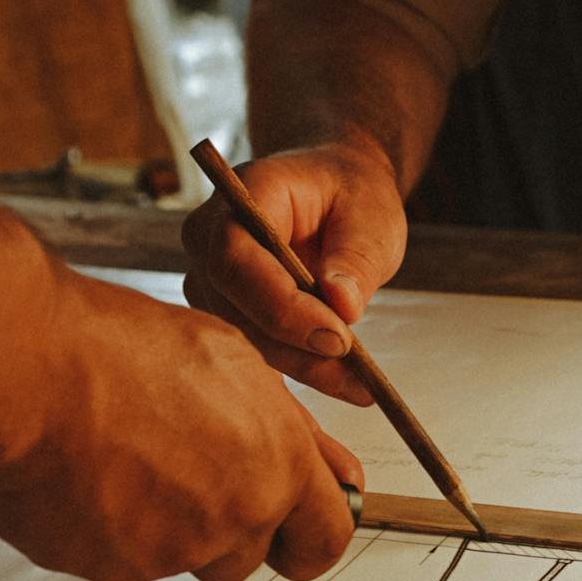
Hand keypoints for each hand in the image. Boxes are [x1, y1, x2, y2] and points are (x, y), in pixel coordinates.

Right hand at [0, 271, 361, 580]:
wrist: (19, 366)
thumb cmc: (113, 348)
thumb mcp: (232, 364)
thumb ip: (287, 431)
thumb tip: (332, 472)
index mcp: (276, 465)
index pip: (328, 538)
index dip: (312, 537)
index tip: (300, 532)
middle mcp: (231, 516)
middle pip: (251, 554)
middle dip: (230, 526)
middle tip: (189, 470)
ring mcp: (168, 551)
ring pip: (186, 559)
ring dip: (171, 528)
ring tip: (131, 459)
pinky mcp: (106, 568)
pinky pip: (124, 561)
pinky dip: (113, 530)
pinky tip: (91, 473)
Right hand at [180, 138, 406, 403]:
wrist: (339, 194)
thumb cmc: (352, 194)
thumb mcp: (371, 215)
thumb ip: (356, 256)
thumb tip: (342, 305)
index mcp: (244, 194)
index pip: (236, 258)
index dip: (281, 306)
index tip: (338, 338)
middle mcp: (210, 236)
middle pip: (232, 306)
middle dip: (295, 346)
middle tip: (357, 375)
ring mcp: (210, 277)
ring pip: (243, 337)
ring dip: (304, 367)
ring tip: (362, 386)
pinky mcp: (226, 310)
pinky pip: (256, 347)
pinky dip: (303, 368)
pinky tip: (348, 385)